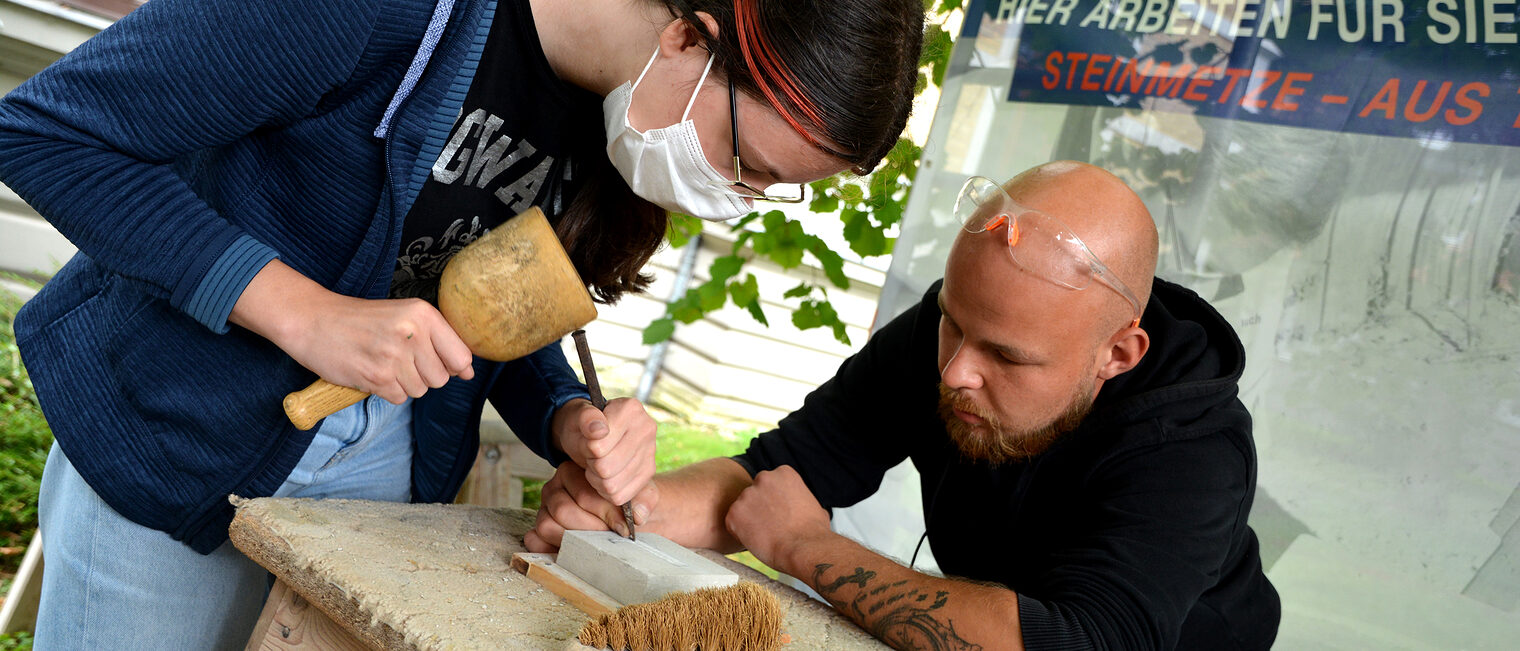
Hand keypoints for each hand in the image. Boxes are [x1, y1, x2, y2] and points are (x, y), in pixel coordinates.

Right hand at [230, 260, 473, 403]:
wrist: (314, 321)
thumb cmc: (361, 320)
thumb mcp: (404, 316)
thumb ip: (438, 340)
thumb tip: (468, 372)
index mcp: (424, 314)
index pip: (462, 356)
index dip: (454, 367)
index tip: (440, 365)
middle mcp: (413, 333)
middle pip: (441, 378)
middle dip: (423, 376)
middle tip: (398, 360)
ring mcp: (394, 356)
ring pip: (420, 390)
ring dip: (404, 384)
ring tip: (383, 363)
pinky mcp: (377, 377)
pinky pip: (399, 398)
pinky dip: (387, 391)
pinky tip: (372, 372)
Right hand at [525, 461, 659, 551]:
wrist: (626, 519)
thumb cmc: (629, 505)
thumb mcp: (642, 496)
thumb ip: (644, 500)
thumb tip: (637, 515)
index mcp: (573, 472)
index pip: (584, 495)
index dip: (606, 515)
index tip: (624, 529)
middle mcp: (553, 489)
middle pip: (563, 511)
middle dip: (591, 530)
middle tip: (609, 538)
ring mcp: (543, 511)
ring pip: (547, 526)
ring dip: (574, 541)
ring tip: (596, 545)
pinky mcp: (538, 533)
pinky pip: (534, 541)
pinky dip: (551, 550)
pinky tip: (575, 555)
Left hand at [552, 397, 656, 505]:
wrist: (593, 435)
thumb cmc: (583, 426)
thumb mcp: (576, 418)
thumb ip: (585, 419)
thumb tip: (599, 430)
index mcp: (630, 409)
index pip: (599, 446)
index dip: (587, 448)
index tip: (589, 440)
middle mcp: (647, 428)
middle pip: (606, 468)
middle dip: (591, 464)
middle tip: (591, 455)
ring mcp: (651, 451)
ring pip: (612, 485)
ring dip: (597, 479)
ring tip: (596, 465)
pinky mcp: (649, 472)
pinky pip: (620, 496)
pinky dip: (606, 491)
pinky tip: (605, 477)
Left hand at [724, 465, 831, 570]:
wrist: (804, 548)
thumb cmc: (812, 532)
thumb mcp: (814, 505)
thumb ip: (800, 500)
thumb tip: (803, 507)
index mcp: (783, 473)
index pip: (770, 484)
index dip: (773, 501)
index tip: (779, 513)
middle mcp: (763, 478)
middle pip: (754, 493)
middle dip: (759, 507)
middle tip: (770, 525)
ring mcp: (747, 495)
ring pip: (742, 508)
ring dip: (749, 520)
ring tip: (765, 535)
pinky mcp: (734, 513)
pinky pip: (732, 523)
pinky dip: (739, 533)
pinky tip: (756, 540)